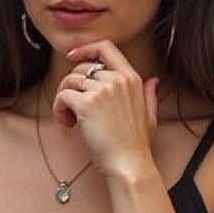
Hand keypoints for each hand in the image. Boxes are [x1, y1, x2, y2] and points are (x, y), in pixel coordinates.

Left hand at [51, 43, 159, 178]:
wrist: (129, 164)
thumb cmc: (137, 146)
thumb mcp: (150, 116)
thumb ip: (149, 95)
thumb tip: (154, 81)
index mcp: (132, 79)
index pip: (106, 48)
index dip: (86, 49)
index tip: (73, 57)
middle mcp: (117, 80)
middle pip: (81, 68)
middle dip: (72, 85)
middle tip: (73, 107)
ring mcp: (102, 91)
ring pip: (69, 81)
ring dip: (64, 99)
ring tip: (70, 118)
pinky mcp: (86, 105)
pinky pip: (63, 96)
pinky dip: (59, 109)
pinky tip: (68, 124)